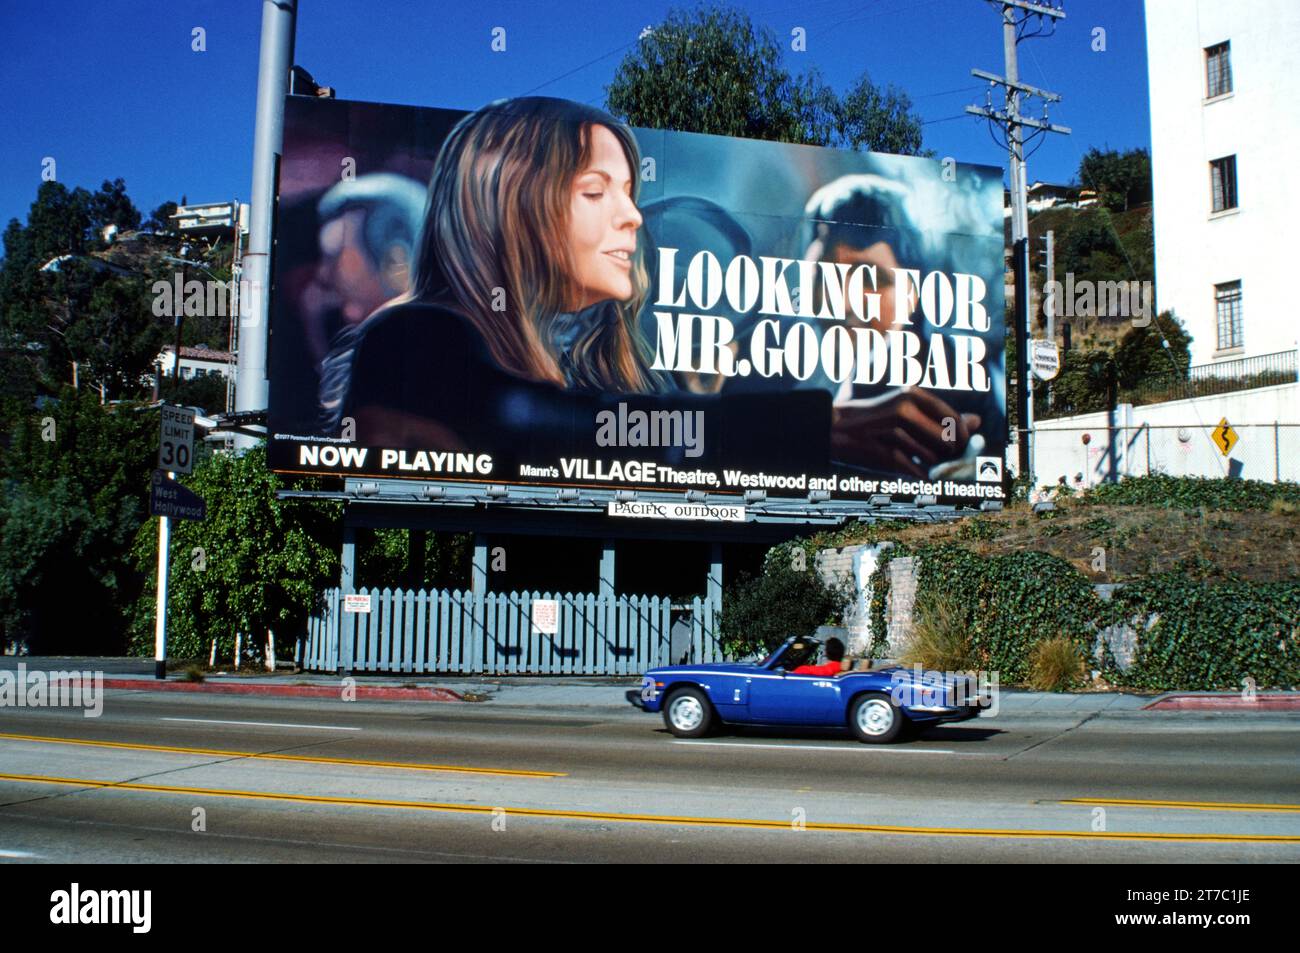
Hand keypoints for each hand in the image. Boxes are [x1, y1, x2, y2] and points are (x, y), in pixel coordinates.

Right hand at [831, 387, 980, 477]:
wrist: (831, 428)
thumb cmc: (874, 420)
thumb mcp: (907, 411)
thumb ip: (943, 416)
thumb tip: (978, 421)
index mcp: (911, 393)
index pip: (954, 419)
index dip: (962, 437)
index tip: (957, 446)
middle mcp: (904, 408)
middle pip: (947, 441)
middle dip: (946, 454)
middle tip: (935, 455)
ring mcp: (892, 430)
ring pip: (932, 458)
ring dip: (928, 465)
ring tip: (913, 458)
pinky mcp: (883, 451)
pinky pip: (915, 471)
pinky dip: (916, 475)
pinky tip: (908, 469)